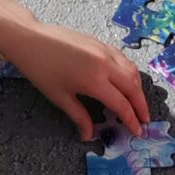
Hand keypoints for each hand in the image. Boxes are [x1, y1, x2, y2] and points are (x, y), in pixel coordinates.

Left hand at [0, 21, 147, 137]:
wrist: (30, 38)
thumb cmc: (40, 69)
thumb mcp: (59, 97)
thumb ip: (79, 116)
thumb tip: (88, 135)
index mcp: (95, 80)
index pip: (121, 104)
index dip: (132, 120)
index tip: (137, 132)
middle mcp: (105, 64)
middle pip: (133, 87)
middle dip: (141, 105)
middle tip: (144, 119)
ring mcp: (104, 50)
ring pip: (131, 70)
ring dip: (138, 87)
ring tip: (137, 102)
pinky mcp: (100, 42)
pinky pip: (122, 58)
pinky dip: (129, 71)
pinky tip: (126, 80)